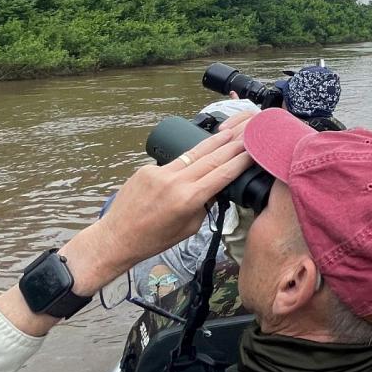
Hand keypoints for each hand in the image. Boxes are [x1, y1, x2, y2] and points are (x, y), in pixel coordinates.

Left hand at [61, 126, 253, 293]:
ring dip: (214, 141)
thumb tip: (214, 188)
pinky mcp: (147, 169)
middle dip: (233, 145)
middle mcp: (175, 182)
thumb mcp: (189, 228)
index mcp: (188, 200)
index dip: (241, 161)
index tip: (254, 150)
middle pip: (212, 158)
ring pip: (194, 153)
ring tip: (230, 131)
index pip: (222, 174)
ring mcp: (160, 173)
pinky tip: (201, 149)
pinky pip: (175, 161)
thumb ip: (204, 205)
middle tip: (248, 133)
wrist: (117, 238)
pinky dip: (190, 157)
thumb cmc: (154, 239)